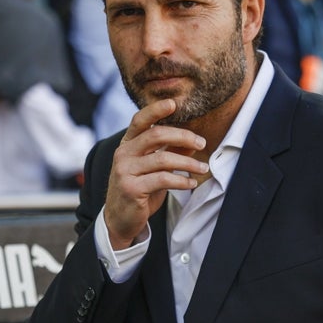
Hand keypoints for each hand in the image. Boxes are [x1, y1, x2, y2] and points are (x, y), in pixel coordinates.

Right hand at [104, 99, 207, 249]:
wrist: (119, 219)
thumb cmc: (139, 189)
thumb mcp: (153, 168)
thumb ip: (169, 152)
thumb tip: (192, 141)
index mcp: (127, 144)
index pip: (140, 120)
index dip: (156, 109)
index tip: (174, 103)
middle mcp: (123, 153)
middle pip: (155, 134)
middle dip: (183, 136)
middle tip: (202, 143)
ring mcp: (125, 171)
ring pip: (163, 158)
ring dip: (188, 163)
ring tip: (203, 168)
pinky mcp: (131, 188)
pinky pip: (163, 179)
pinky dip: (182, 181)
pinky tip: (192, 183)